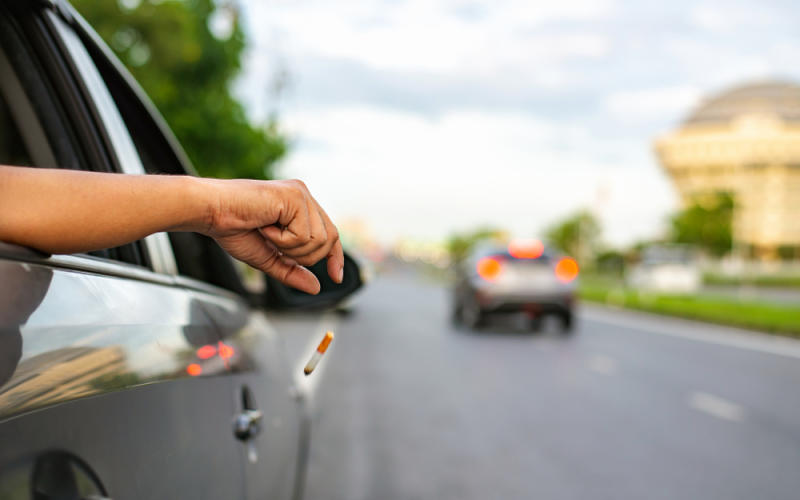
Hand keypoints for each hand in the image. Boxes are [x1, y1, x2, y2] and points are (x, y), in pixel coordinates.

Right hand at [199, 178, 342, 294]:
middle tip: (274, 244)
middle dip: (303, 255)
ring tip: (267, 233)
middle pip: (329, 239)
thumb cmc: (232, 228)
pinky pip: (303, 234)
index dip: (335, 257)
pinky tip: (265, 227)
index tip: (335, 277)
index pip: (330, 234)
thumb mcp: (268, 258)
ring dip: (290, 247)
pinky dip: (282, 239)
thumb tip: (316, 288)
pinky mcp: (295, 196)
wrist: (210, 213)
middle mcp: (304, 196)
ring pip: (319, 239)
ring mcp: (301, 194)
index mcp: (300, 206)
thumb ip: (292, 271)